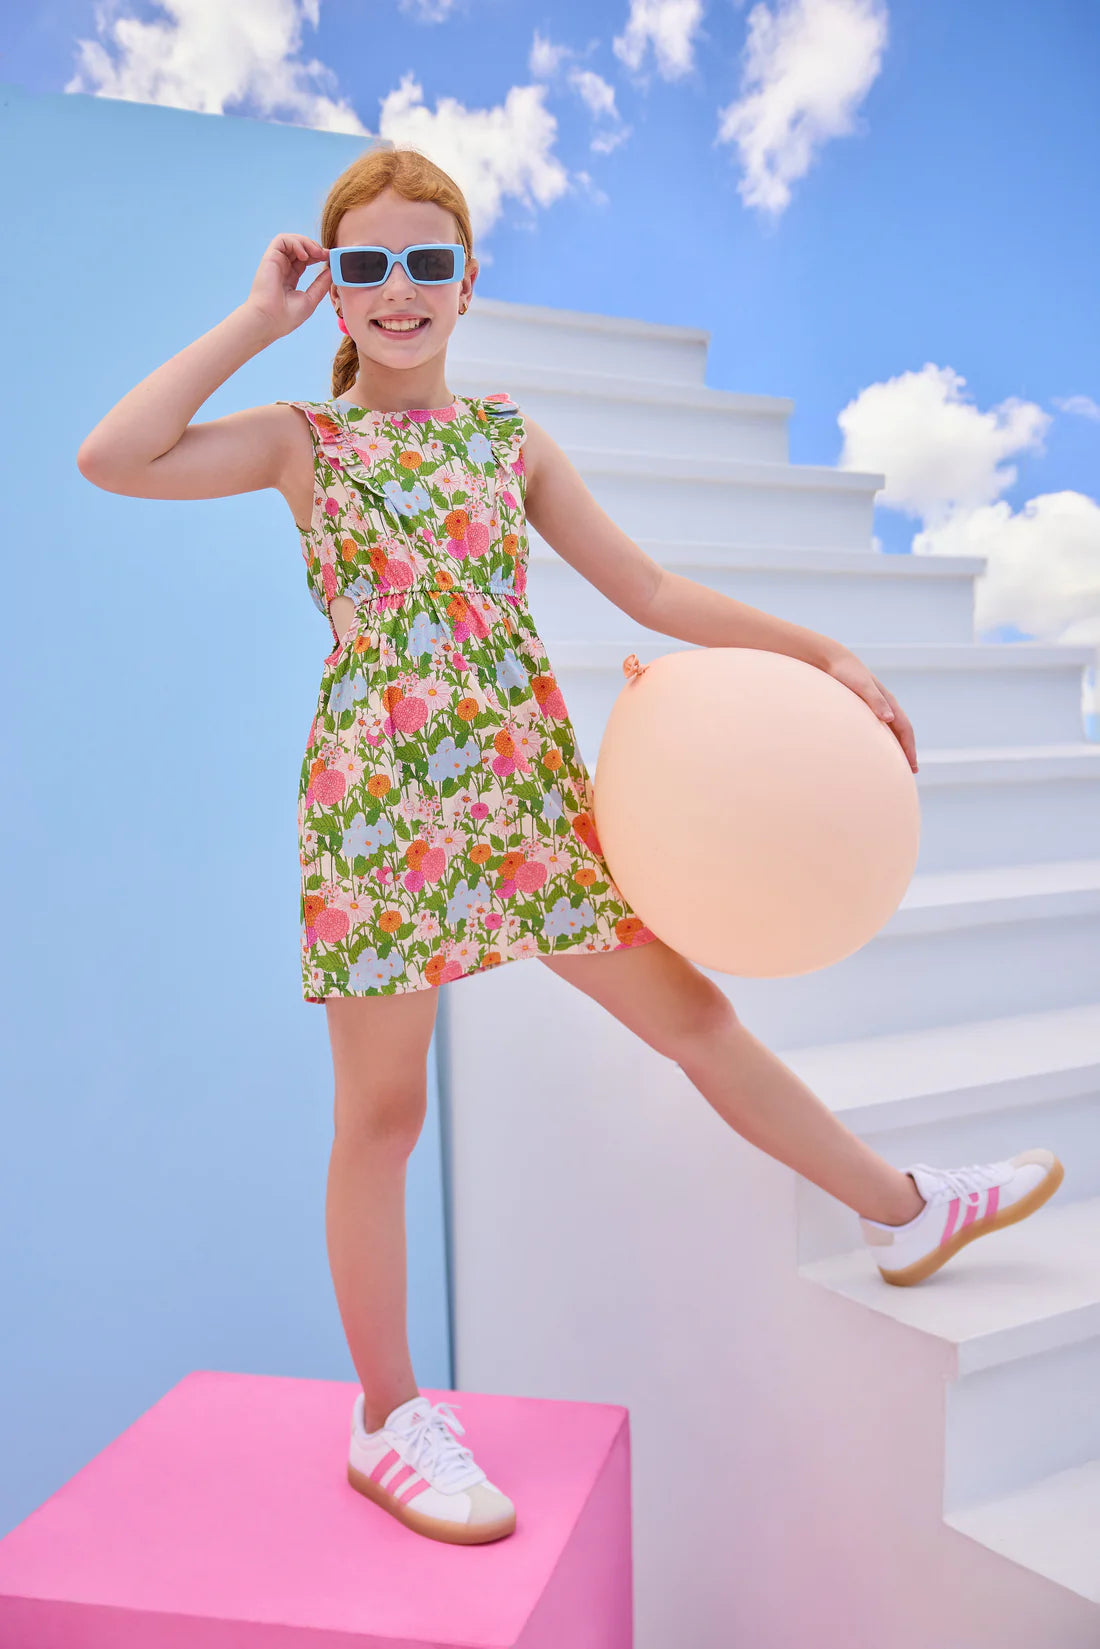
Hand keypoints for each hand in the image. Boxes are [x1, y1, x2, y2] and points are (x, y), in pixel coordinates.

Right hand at [244, 233, 332, 339]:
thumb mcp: (310, 299)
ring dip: (306, 242)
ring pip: (290, 240)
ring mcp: (275, 262)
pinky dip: (295, 242)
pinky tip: (304, 255)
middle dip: (314, 247)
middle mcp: (281, 268)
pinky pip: (282, 240)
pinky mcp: (269, 258)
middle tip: (325, 255)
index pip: (304, 259)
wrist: (269, 321)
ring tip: (317, 253)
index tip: (329, 258)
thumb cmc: (286, 316)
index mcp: (289, 278)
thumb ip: (320, 284)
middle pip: (299, 248)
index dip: (317, 255)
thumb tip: (331, 271)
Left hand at [823, 649, 918, 772]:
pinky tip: (879, 747)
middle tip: (912, 770)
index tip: (912, 765)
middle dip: (908, 750)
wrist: (832, 660)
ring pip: (892, 729)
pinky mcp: (865, 706)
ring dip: (898, 745)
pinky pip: (880, 726)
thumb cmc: (845, 673)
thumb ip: (875, 701)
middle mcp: (885, 704)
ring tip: (899, 761)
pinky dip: (885, 738)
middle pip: (902, 731)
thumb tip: (889, 719)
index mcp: (888, 701)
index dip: (910, 747)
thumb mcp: (862, 686)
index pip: (905, 728)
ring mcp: (876, 705)